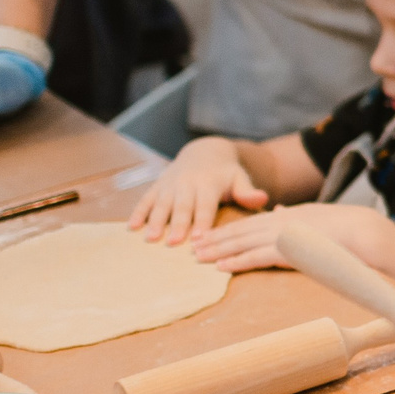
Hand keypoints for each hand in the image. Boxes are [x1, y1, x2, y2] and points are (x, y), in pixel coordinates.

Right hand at [130, 138, 267, 244]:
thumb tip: (263, 199)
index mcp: (209, 184)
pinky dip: (138, 212)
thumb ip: (248, 191)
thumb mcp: (239, 178)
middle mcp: (187, 184)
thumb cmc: (226, 173)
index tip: (200, 238)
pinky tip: (131, 227)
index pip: (206, 206)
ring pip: (162, 204)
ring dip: (155, 221)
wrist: (204, 150)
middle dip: (177, 225)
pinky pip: (146, 199)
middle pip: (182, 207)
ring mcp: (170, 184)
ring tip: (150, 238)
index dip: (203, 222)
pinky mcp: (158, 185)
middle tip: (173, 243)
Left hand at [190, 203, 394, 272]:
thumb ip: (294, 214)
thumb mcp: (317, 216)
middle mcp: (281, 221)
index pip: (251, 223)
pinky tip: (221, 267)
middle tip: (192, 246)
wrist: (365, 233)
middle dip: (215, 238)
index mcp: (288, 215)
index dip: (228, 229)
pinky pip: (257, 257)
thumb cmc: (348, 230)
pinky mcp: (289, 251)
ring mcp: (284, 235)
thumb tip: (277, 210)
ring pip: (243, 242)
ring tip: (198, 257)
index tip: (209, 234)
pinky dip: (237, 261)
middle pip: (240, 230)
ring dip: (219, 250)